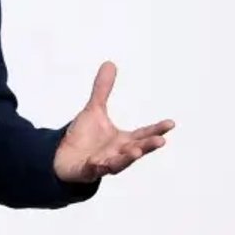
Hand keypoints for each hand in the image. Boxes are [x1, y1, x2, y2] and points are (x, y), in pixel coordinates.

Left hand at [53, 61, 173, 183]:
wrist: (63, 157)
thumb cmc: (83, 137)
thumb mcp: (94, 110)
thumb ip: (103, 90)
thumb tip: (110, 63)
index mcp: (123, 141)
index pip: (144, 134)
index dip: (157, 129)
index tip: (171, 123)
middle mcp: (117, 153)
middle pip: (136, 149)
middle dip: (148, 146)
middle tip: (161, 140)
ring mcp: (103, 164)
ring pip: (118, 163)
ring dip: (128, 158)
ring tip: (137, 152)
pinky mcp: (88, 171)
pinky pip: (94, 170)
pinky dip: (97, 167)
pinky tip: (99, 163)